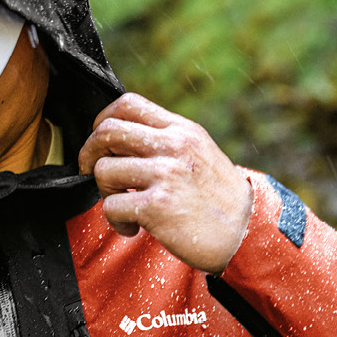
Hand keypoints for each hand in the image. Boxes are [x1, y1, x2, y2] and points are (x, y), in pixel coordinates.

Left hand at [78, 93, 252, 273]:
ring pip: (104, 170)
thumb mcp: (200, 154)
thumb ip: (167, 142)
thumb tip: (122, 141)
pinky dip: (116, 221)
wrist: (247, 232)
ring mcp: (165, 175)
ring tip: (124, 207)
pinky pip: (111, 206)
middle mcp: (173, 147)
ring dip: (105, 193)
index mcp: (182, 130)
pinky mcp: (158, 206)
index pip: (128, 103)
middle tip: (92, 171)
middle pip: (107, 131)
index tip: (101, 142)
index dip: (103, 120)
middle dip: (89, 153)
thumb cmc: (219, 200)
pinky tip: (133, 227)